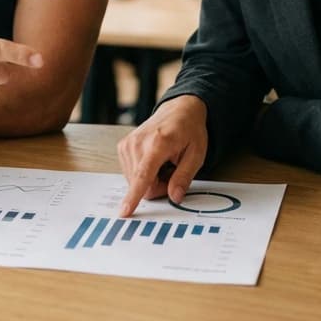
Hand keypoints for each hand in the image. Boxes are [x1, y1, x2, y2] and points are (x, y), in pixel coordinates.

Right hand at [117, 95, 207, 216]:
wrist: (178, 110)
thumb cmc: (189, 130)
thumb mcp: (197, 154)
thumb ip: (184, 177)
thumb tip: (175, 197)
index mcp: (157, 143)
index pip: (143, 175)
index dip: (134, 196)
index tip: (124, 211)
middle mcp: (137, 143)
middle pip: (142, 184)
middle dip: (158, 186)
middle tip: (172, 170)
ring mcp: (127, 144)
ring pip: (135, 181)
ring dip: (151, 180)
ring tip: (163, 163)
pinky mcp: (123, 147)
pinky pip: (131, 174)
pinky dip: (144, 173)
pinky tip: (153, 161)